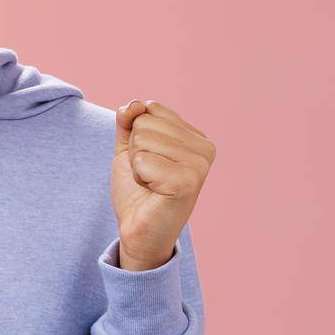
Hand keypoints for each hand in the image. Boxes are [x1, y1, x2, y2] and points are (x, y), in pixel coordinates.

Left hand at [111, 100, 214, 271]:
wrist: (139, 230)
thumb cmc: (138, 190)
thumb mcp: (129, 148)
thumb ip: (129, 122)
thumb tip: (135, 104)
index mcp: (196, 136)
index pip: (150, 109)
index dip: (136, 136)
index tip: (149, 161)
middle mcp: (205, 147)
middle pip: (144, 123)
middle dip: (135, 151)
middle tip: (148, 176)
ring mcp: (200, 165)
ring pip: (142, 140)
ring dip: (136, 165)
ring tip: (151, 184)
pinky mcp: (188, 182)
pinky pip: (142, 161)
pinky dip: (138, 177)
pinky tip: (153, 192)